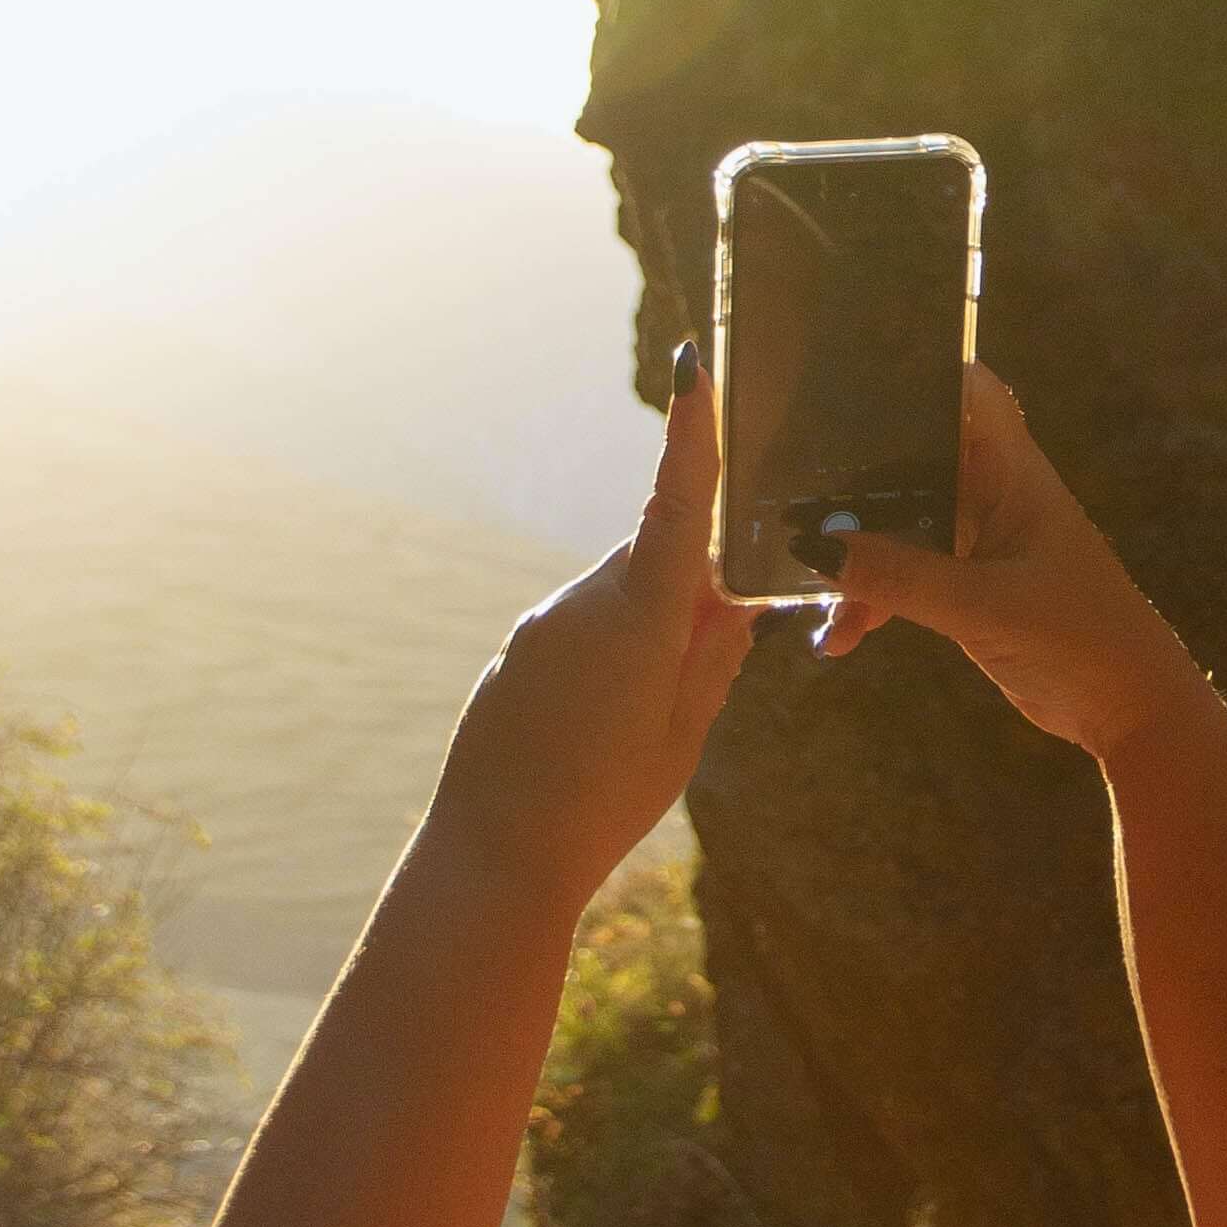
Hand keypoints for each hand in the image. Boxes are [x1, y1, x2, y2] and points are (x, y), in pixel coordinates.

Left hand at [430, 360, 756, 913]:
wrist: (494, 856)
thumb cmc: (602, 805)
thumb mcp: (682, 736)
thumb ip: (712, 660)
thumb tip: (733, 604)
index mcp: (640, 622)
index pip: (678, 508)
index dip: (691, 437)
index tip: (693, 369)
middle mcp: (584, 604)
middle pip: (656, 557)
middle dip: (694, 584)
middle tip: (717, 651)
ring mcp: (543, 624)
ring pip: (618, 594)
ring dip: (648, 628)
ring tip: (643, 720)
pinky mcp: (520, 649)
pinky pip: (580, 625)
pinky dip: (609, 651)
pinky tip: (601, 725)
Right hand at [819, 369, 1196, 765]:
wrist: (1127, 711)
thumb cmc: (1077, 638)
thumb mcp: (982, 606)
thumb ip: (900, 577)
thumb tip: (813, 547)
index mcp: (1011, 473)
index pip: (971, 393)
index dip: (923, 371)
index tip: (851, 374)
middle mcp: (991, 495)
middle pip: (914, 459)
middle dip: (856, 478)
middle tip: (785, 495)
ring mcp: (977, 543)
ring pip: (900, 527)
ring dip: (855, 557)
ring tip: (809, 596)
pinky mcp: (966, 588)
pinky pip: (903, 577)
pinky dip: (870, 600)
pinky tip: (839, 639)